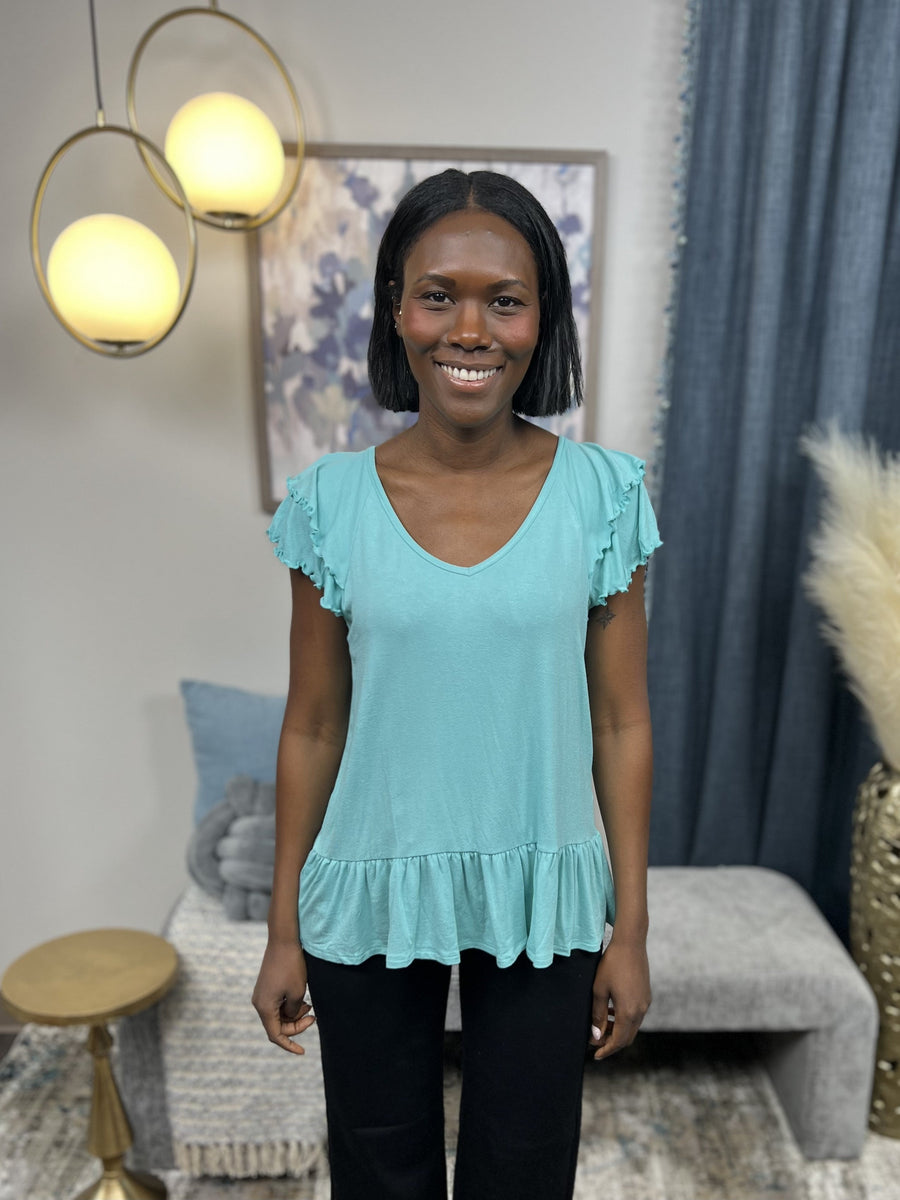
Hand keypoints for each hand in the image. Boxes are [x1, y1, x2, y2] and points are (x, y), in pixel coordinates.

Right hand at [252, 938, 315, 1054]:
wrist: (283, 940)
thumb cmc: (291, 966)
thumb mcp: (297, 993)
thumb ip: (293, 1012)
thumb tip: (290, 1017)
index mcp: (264, 1007)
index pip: (275, 1035)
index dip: (290, 1045)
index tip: (303, 1052)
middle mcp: (259, 1003)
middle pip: (278, 1025)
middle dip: (296, 1025)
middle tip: (314, 1017)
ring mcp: (262, 994)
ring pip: (279, 1015)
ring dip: (294, 1015)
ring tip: (310, 1007)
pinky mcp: (267, 987)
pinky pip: (278, 1004)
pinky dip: (290, 1005)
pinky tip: (303, 1000)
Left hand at [588, 938, 650, 1059]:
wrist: (630, 943)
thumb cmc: (611, 964)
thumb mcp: (599, 989)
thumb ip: (598, 1015)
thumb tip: (596, 1035)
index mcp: (629, 1012)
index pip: (618, 1041)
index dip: (606, 1050)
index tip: (595, 1055)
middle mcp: (640, 1010)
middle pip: (627, 1037)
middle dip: (611, 1042)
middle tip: (595, 1042)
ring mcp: (645, 1003)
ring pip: (632, 1027)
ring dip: (618, 1031)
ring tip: (601, 1026)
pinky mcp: (646, 995)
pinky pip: (636, 1015)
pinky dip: (624, 1020)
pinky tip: (612, 1011)